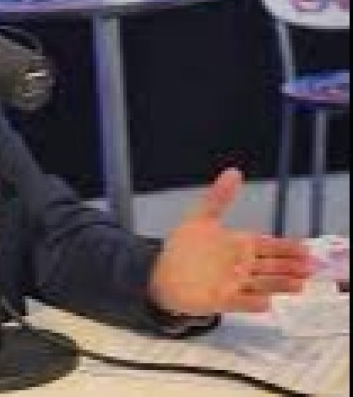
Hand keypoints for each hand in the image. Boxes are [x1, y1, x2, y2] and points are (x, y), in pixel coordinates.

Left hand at [149, 168, 313, 315]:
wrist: (164, 275)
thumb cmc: (185, 248)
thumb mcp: (200, 218)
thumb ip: (218, 197)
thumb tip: (234, 172)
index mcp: (239, 245)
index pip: (268, 245)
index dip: (287, 247)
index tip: (305, 247)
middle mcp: (242, 265)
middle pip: (272, 266)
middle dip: (291, 266)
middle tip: (311, 267)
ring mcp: (235, 284)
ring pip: (263, 284)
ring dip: (280, 284)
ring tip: (299, 285)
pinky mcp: (223, 300)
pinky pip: (242, 303)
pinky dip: (253, 302)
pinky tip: (266, 302)